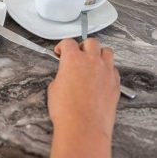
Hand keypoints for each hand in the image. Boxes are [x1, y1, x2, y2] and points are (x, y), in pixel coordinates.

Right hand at [48, 38, 119, 157]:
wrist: (83, 126)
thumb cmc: (66, 109)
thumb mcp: (54, 88)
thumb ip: (62, 75)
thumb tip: (66, 76)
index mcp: (73, 59)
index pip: (68, 43)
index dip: (62, 46)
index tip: (60, 52)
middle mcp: (92, 61)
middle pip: (91, 42)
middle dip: (82, 46)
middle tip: (77, 54)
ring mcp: (106, 71)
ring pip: (107, 52)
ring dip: (98, 53)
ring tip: (92, 61)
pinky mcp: (115, 83)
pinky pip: (113, 69)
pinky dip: (107, 69)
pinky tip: (100, 77)